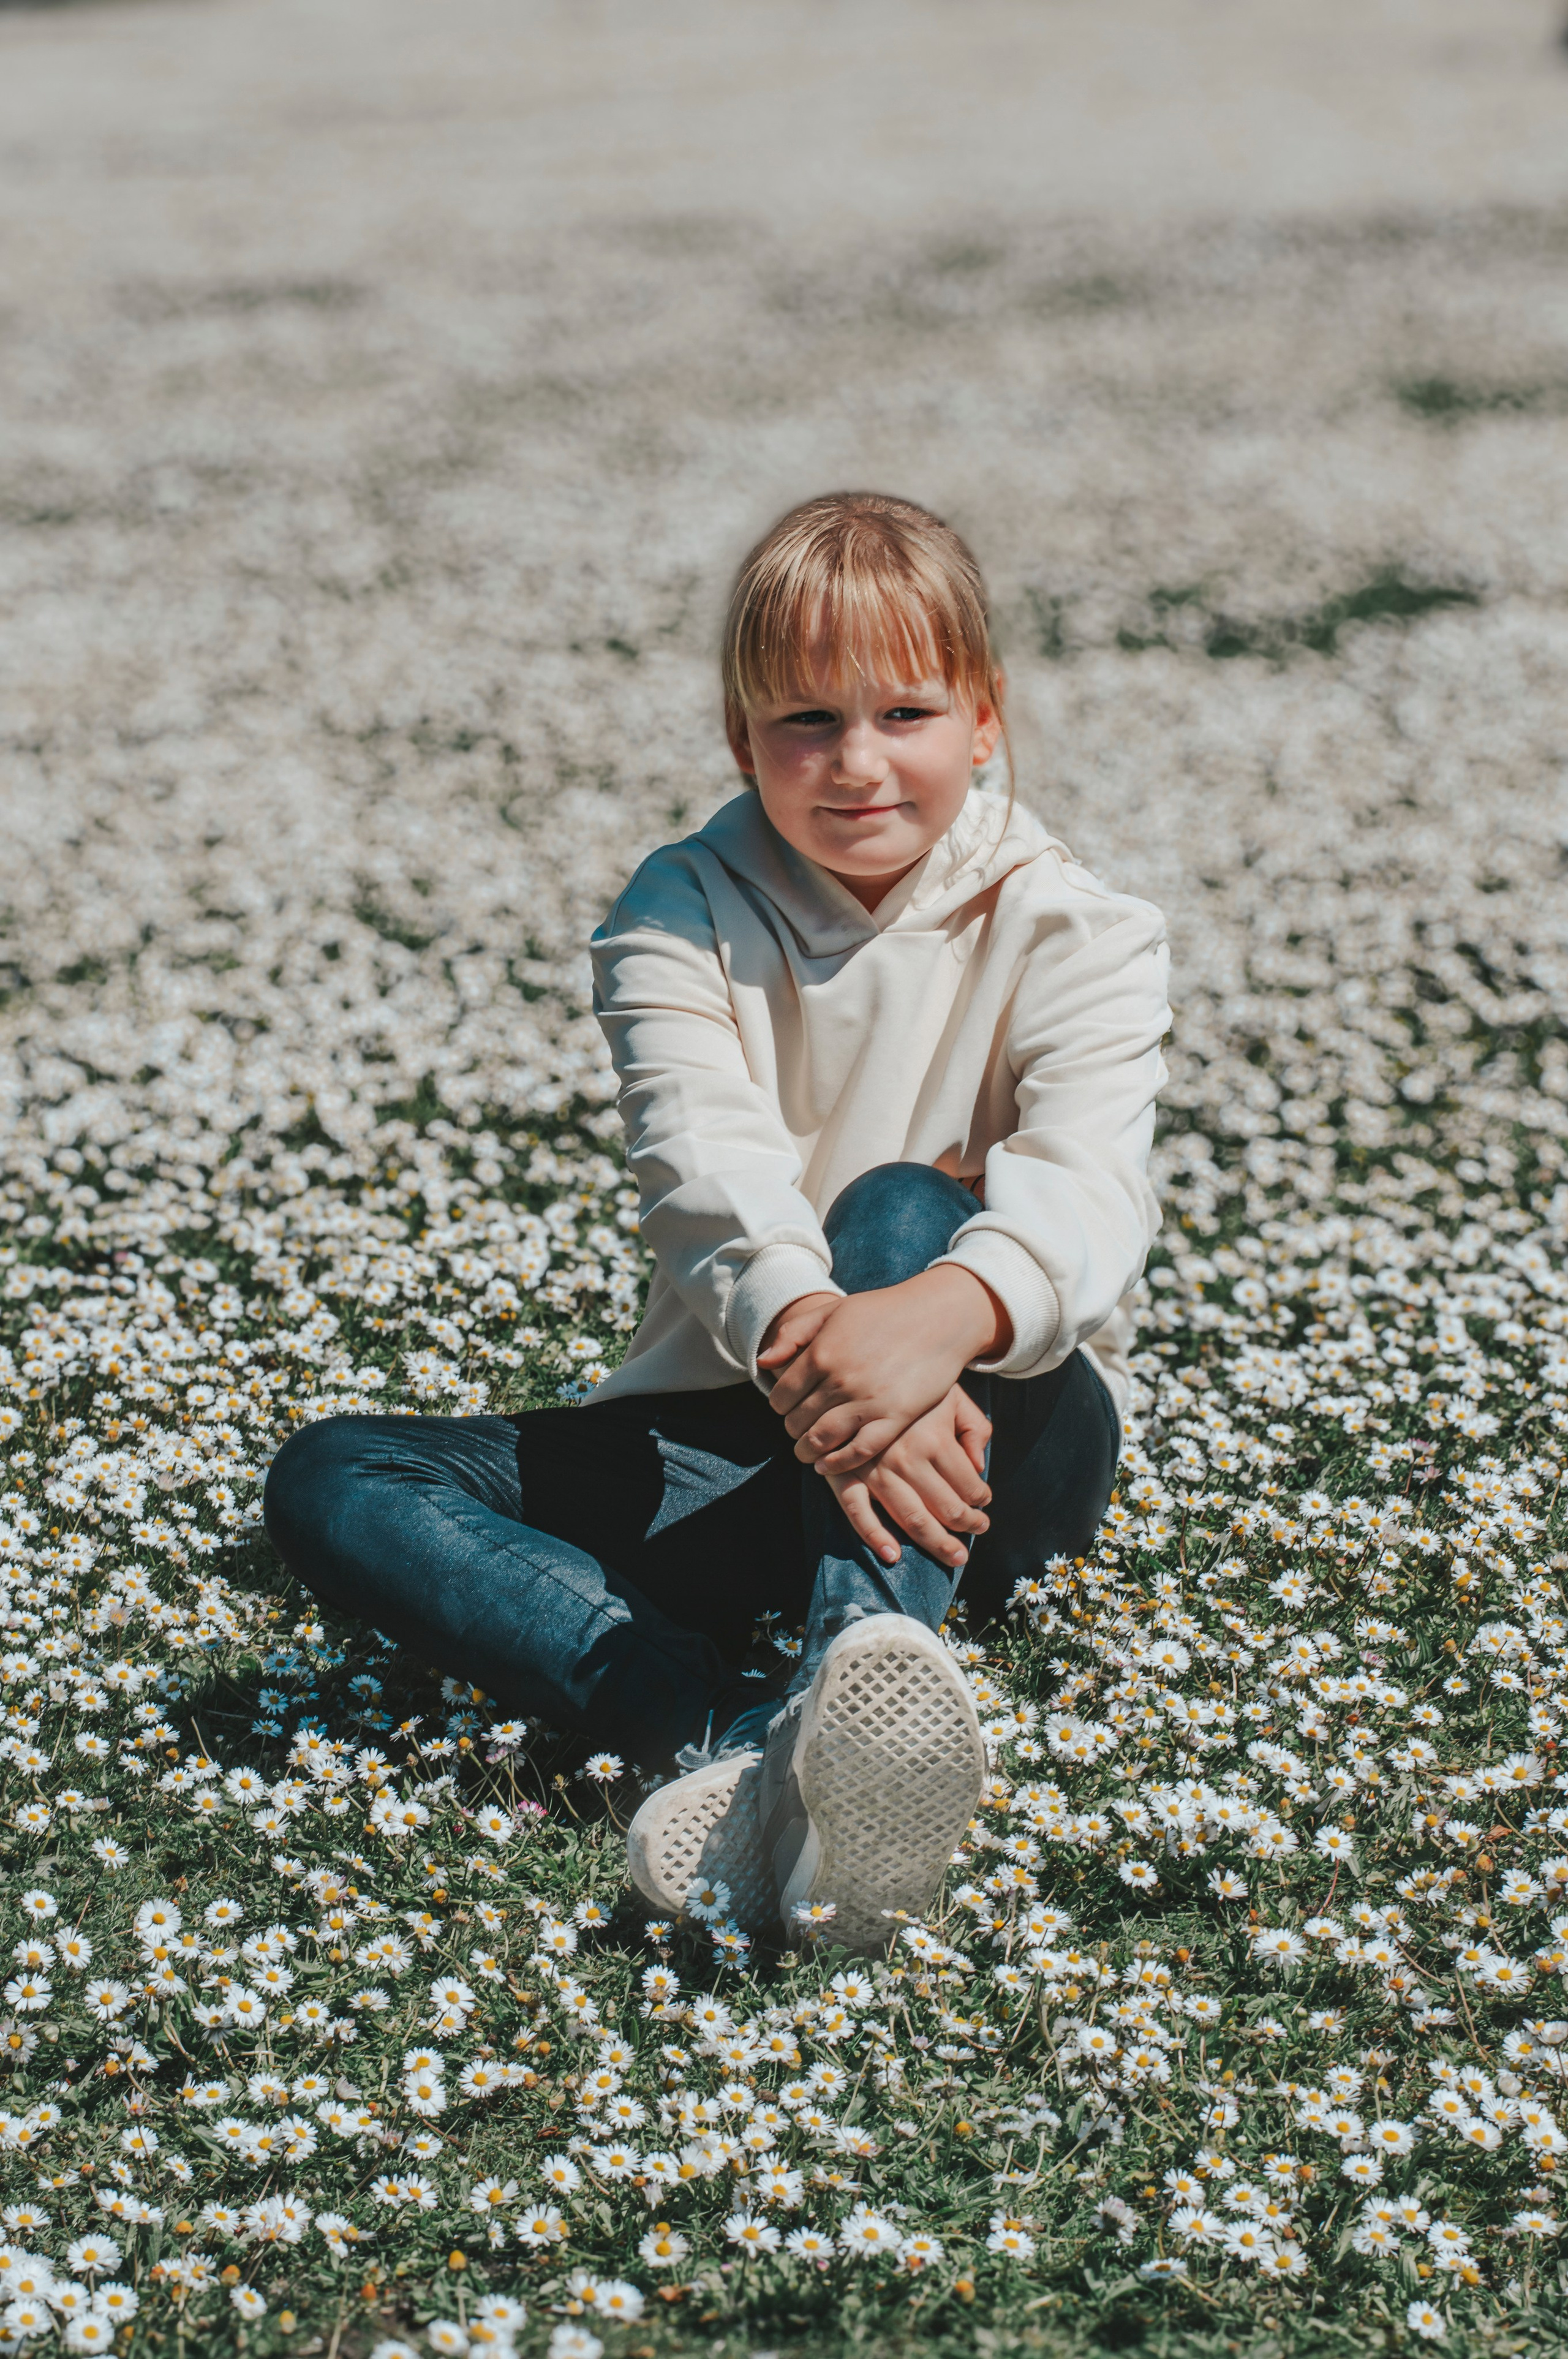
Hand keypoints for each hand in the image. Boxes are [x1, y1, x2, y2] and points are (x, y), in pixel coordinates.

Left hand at [767, 1265, 1010, 1471]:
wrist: (939, 1317)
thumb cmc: (884, 1311)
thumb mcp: (834, 1311)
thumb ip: (794, 1334)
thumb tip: (763, 1362)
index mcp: (822, 1352)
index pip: (781, 1395)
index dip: (778, 1406)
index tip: (785, 1409)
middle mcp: (841, 1379)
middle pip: (798, 1420)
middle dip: (792, 1429)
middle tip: (797, 1430)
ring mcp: (868, 1401)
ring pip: (822, 1439)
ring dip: (806, 1451)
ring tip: (806, 1452)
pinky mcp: (895, 1418)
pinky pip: (858, 1451)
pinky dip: (837, 1463)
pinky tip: (827, 1465)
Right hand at [823, 1385, 991, 1569]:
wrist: (860, 1364)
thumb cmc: (913, 1384)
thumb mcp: (953, 1396)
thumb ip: (974, 1427)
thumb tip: (979, 1467)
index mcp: (935, 1439)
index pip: (970, 1486)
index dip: (982, 1500)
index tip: (984, 1503)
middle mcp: (906, 1458)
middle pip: (946, 1509)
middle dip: (968, 1526)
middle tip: (979, 1530)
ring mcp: (873, 1468)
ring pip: (911, 1518)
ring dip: (936, 1542)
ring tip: (954, 1555)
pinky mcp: (845, 1472)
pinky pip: (857, 1511)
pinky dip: (875, 1537)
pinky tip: (893, 1555)